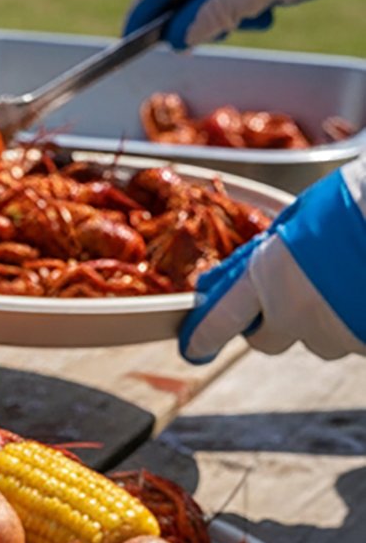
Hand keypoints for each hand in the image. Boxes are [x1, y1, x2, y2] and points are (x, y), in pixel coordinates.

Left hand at [180, 159, 365, 362]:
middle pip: (266, 342)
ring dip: (325, 319)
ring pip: (319, 339)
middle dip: (273, 322)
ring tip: (351, 277)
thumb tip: (248, 274)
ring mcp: (337, 331)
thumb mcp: (305, 213)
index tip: (195, 346)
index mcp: (271, 276)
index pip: (218, 323)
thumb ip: (274, 254)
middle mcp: (298, 312)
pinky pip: (356, 339)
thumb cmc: (363, 196)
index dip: (202, 338)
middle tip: (296, 291)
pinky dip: (359, 320)